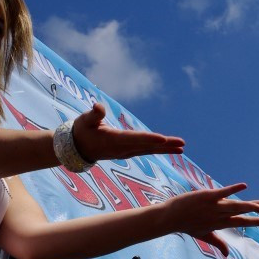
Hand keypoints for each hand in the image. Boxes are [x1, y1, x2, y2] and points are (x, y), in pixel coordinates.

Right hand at [71, 103, 185, 160]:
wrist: (76, 148)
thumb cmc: (81, 130)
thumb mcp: (84, 120)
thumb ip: (93, 115)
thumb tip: (98, 107)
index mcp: (114, 140)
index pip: (135, 139)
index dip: (149, 139)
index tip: (163, 139)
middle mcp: (123, 149)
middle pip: (147, 146)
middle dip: (165, 145)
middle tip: (182, 144)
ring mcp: (126, 152)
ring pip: (149, 150)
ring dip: (166, 149)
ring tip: (182, 148)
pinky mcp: (128, 152)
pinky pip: (146, 151)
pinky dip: (159, 149)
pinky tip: (171, 149)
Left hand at [162, 183, 258, 255]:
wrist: (169, 218)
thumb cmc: (186, 225)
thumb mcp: (204, 236)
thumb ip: (218, 243)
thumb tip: (227, 254)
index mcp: (220, 223)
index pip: (242, 222)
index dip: (256, 222)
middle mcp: (219, 216)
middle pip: (242, 212)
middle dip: (258, 211)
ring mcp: (213, 206)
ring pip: (235, 205)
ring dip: (250, 205)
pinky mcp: (206, 197)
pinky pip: (222, 193)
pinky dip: (233, 189)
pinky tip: (244, 186)